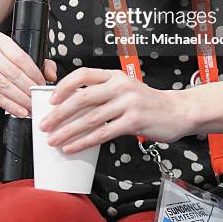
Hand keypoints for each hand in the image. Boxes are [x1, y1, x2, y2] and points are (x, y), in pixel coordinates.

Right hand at [0, 32, 56, 116]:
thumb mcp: (14, 60)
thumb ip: (37, 63)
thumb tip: (52, 75)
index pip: (20, 57)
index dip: (33, 73)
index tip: (42, 84)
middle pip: (12, 72)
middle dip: (28, 88)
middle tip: (37, 98)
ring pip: (3, 85)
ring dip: (20, 99)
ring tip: (30, 107)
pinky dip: (8, 105)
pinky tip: (18, 110)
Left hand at [39, 67, 188, 152]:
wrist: (176, 111)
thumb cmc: (147, 102)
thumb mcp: (125, 89)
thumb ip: (103, 92)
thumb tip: (72, 105)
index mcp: (114, 75)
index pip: (83, 74)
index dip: (64, 86)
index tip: (51, 99)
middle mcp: (120, 86)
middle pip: (82, 98)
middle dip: (59, 113)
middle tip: (45, 124)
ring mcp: (127, 103)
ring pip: (90, 118)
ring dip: (68, 131)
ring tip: (54, 139)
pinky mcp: (133, 121)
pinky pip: (103, 133)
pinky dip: (84, 141)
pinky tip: (73, 147)